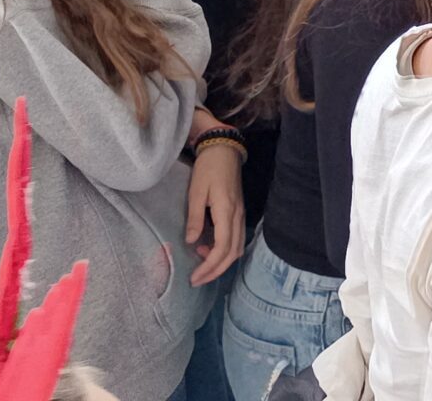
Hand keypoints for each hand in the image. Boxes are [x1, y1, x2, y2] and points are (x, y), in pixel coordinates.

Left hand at [184, 137, 245, 284]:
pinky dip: (225, 251)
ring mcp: (241, 215)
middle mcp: (238, 217)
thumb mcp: (195, 192)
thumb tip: (191, 242)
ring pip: (237, 248)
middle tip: (197, 280)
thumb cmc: (208, 170)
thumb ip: (195, 218)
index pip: (222, 248)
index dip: (209, 266)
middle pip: (232, 253)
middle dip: (215, 271)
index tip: (194, 277)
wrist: (224, 151)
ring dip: (221, 262)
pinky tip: (209, 249)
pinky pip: (236, 239)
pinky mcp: (239, 213)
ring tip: (201, 266)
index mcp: (226, 212)